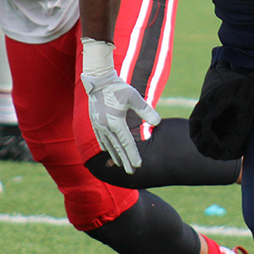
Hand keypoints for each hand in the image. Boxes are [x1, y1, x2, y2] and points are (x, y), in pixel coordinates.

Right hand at [81, 38, 160, 173]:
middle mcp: (106, 127)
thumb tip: (158, 122)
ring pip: (108, 145)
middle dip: (125, 161)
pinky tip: (108, 151)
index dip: (133, 155)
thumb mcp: (134, 97)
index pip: (126, 143)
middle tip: (132, 172)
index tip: (138, 165)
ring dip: (115, 155)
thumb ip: (145, 110)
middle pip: (117, 148)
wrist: (99, 80)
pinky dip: (106, 146)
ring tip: (121, 165)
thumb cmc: (118, 87)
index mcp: (116, 122)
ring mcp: (99, 125)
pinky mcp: (95, 122)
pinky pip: (101, 138)